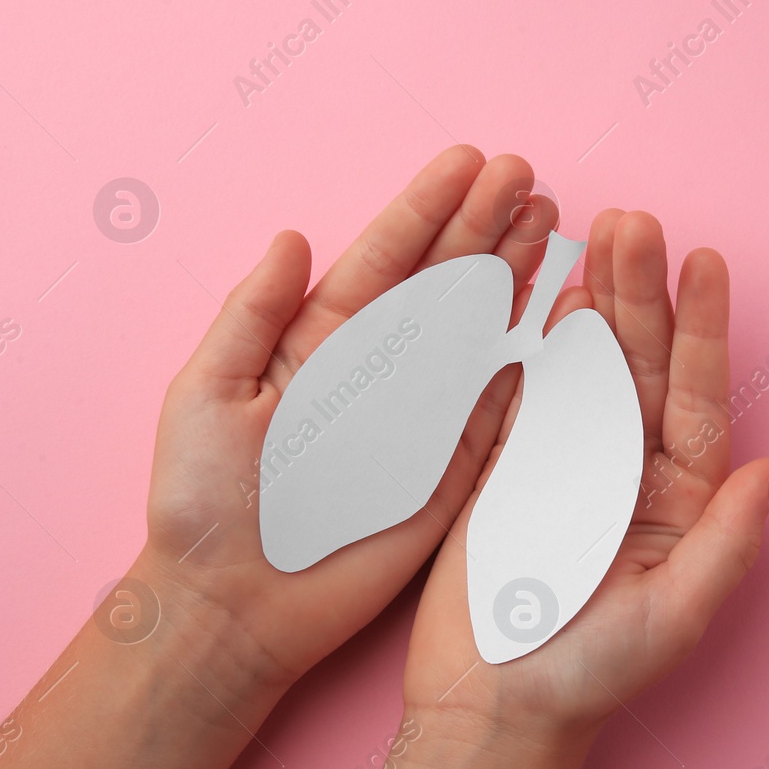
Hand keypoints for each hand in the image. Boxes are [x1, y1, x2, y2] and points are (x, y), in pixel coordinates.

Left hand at [132, 146, 557, 683]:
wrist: (236, 607)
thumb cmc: (206, 503)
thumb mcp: (207, 393)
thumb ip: (251, 314)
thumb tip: (292, 235)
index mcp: (319, 341)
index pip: (385, 259)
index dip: (427, 208)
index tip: (469, 161)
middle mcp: (381, 369)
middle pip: (444, 282)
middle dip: (486, 226)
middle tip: (528, 177)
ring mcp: (424, 416)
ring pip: (481, 329)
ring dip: (516, 275)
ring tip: (552, 221)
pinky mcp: (455, 467)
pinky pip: (502, 404)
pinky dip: (534, 359)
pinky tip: (562, 311)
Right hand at [400, 208, 768, 739]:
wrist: (494, 710)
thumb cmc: (591, 676)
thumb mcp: (677, 616)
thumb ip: (728, 544)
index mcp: (683, 500)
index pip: (699, 397)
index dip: (704, 328)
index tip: (706, 261)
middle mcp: (635, 471)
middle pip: (645, 364)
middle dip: (643, 292)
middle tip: (635, 222)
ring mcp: (572, 464)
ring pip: (592, 365)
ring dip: (599, 301)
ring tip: (602, 231)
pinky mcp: (514, 468)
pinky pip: (535, 392)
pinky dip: (543, 342)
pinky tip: (554, 293)